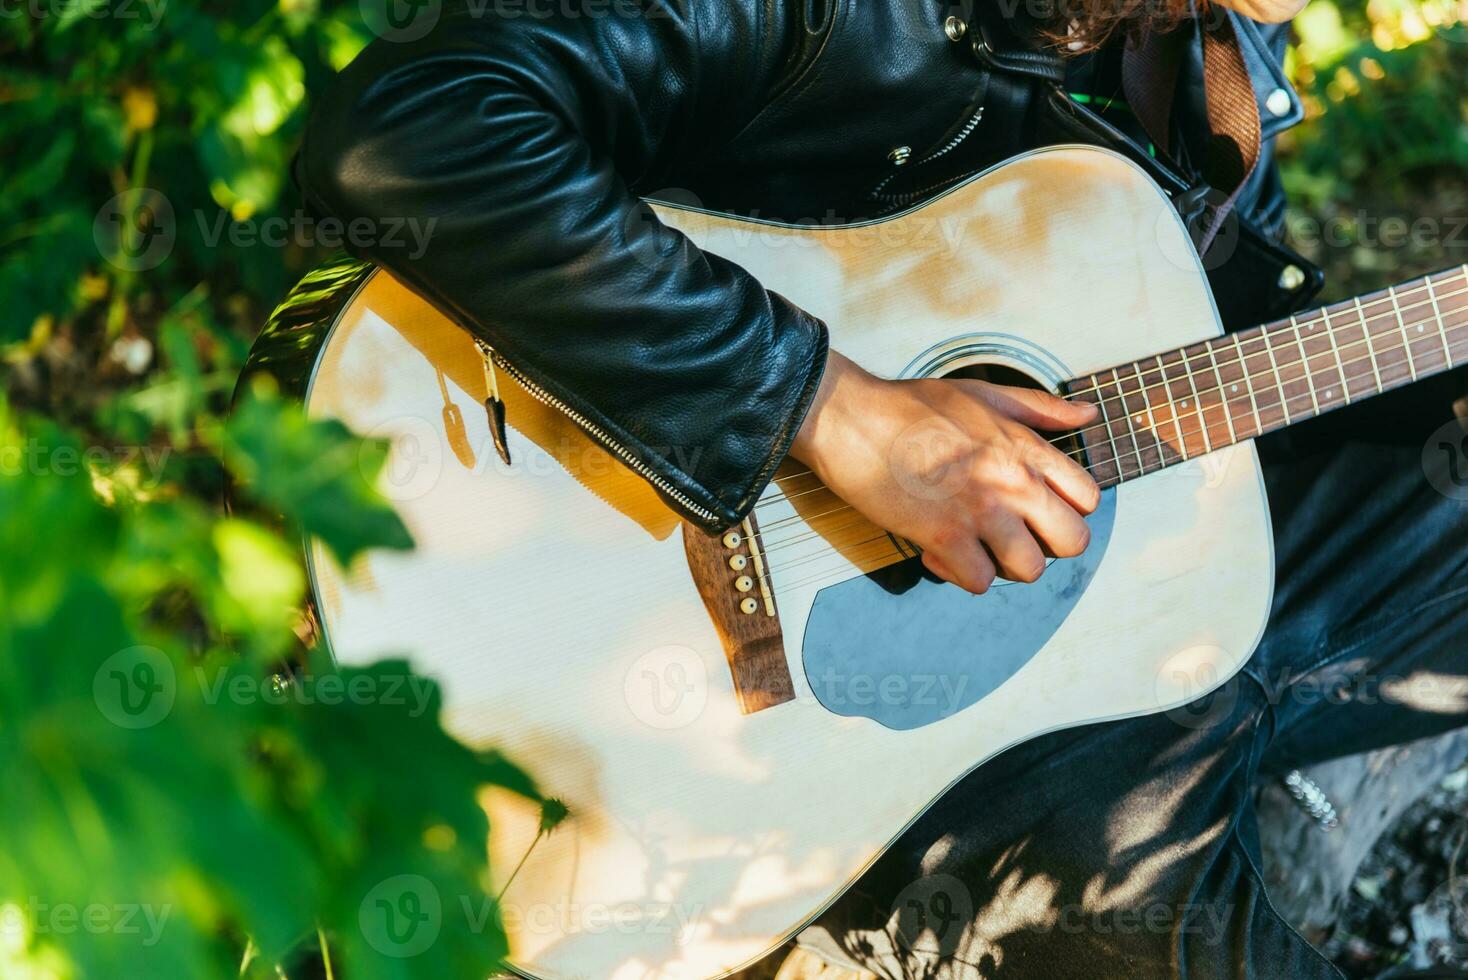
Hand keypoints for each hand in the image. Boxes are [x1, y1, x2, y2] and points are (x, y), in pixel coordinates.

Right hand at [788, 350, 1100, 593]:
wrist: (854, 419)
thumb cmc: (913, 406)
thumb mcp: (985, 393)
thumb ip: (1040, 408)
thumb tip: (1087, 414)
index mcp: (1026, 448)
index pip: (1088, 498)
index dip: (1067, 510)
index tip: (1037, 509)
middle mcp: (1014, 482)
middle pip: (1073, 542)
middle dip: (1047, 546)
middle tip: (1013, 536)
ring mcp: (981, 512)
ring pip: (1030, 570)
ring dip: (1002, 565)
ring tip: (976, 546)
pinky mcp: (944, 537)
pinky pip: (977, 581)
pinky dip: (958, 574)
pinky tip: (939, 551)